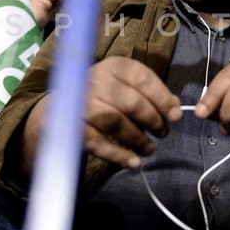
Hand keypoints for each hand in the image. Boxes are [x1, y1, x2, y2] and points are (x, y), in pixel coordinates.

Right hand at [22, 56, 180, 171]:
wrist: (53, 115)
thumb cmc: (99, 101)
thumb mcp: (123, 91)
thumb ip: (149, 96)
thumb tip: (176, 107)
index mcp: (112, 66)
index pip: (142, 78)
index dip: (162, 98)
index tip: (176, 116)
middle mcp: (94, 79)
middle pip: (131, 102)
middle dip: (152, 120)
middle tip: (163, 133)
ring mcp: (79, 103)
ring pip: (116, 122)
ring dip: (137, 139)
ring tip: (149, 149)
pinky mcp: (69, 127)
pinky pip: (98, 142)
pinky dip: (118, 155)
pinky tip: (133, 163)